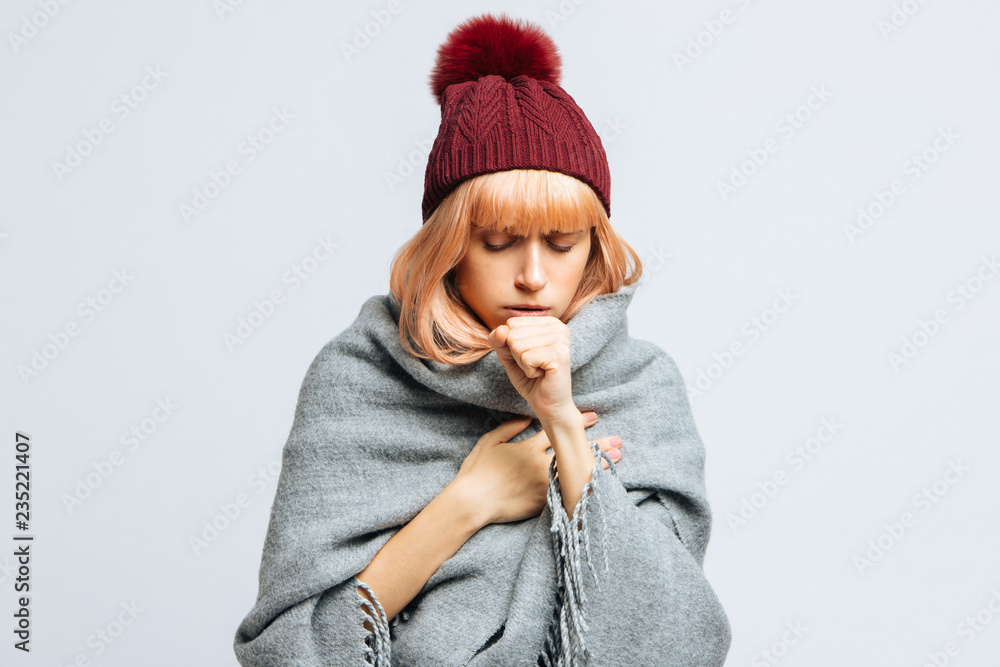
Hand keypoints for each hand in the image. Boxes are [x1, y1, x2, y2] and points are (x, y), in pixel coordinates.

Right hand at [454, 411, 622, 524]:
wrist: (473, 501)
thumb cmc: (477, 472)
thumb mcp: (490, 442)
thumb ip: (510, 428)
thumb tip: (527, 418)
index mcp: (528, 448)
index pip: (558, 431)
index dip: (577, 423)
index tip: (594, 416)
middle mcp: (542, 465)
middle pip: (575, 451)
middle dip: (598, 444)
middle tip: (618, 440)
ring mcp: (545, 485)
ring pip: (577, 472)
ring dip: (598, 465)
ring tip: (618, 460)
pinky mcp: (544, 503)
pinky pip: (569, 493)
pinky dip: (585, 487)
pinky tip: (600, 485)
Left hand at [488, 316, 572, 422]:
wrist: (548, 405)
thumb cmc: (530, 379)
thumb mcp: (509, 355)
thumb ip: (500, 340)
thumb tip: (501, 329)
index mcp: (549, 322)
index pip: (512, 323)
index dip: (512, 344)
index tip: (530, 356)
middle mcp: (558, 327)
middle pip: (513, 333)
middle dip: (516, 355)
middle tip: (534, 365)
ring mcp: (560, 340)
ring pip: (517, 345)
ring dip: (522, 363)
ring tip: (538, 370)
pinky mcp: (559, 355)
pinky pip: (525, 357)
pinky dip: (528, 370)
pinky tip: (542, 374)